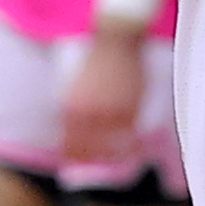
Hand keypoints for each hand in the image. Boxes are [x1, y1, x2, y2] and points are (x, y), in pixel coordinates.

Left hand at [56, 28, 148, 175]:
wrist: (113, 41)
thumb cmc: (93, 60)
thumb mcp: (74, 85)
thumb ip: (74, 107)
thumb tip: (71, 127)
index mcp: (71, 107)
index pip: (69, 142)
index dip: (73, 155)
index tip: (76, 161)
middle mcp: (87, 113)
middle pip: (88, 149)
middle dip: (92, 159)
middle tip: (97, 163)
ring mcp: (108, 112)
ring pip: (109, 146)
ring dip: (112, 156)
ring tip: (117, 158)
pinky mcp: (128, 109)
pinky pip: (128, 136)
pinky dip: (131, 145)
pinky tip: (135, 147)